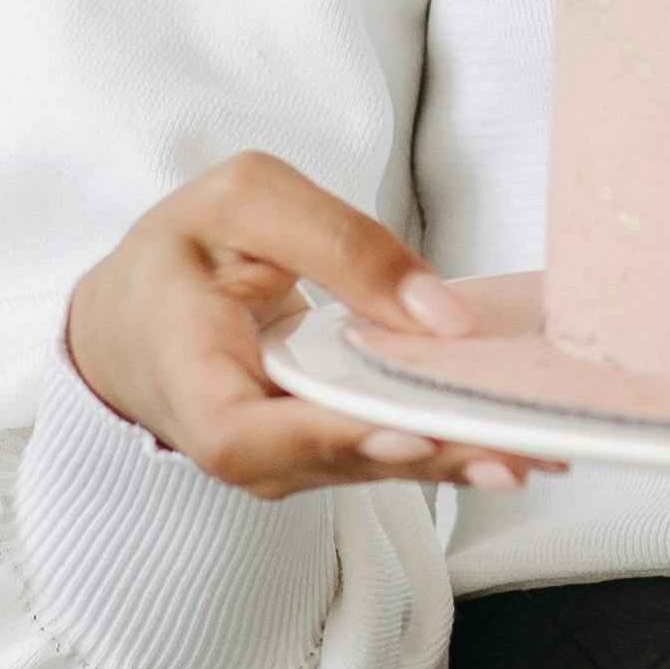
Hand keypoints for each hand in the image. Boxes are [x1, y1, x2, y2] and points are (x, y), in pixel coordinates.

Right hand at [64, 151, 540, 499]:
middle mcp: (238, 446)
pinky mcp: (322, 449)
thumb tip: (441, 315)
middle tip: (513, 451)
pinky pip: (384, 449)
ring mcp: (283, 459)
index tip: (410, 430)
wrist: (134, 317)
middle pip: (334, 461)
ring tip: (535, 451)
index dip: (333, 437)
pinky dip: (448, 444)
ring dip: (454, 461)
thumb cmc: (182, 253)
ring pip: (371, 465)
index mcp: (192, 384)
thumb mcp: (245, 203)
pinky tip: (514, 441)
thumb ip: (339, 244)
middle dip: (428, 456)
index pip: (253, 435)